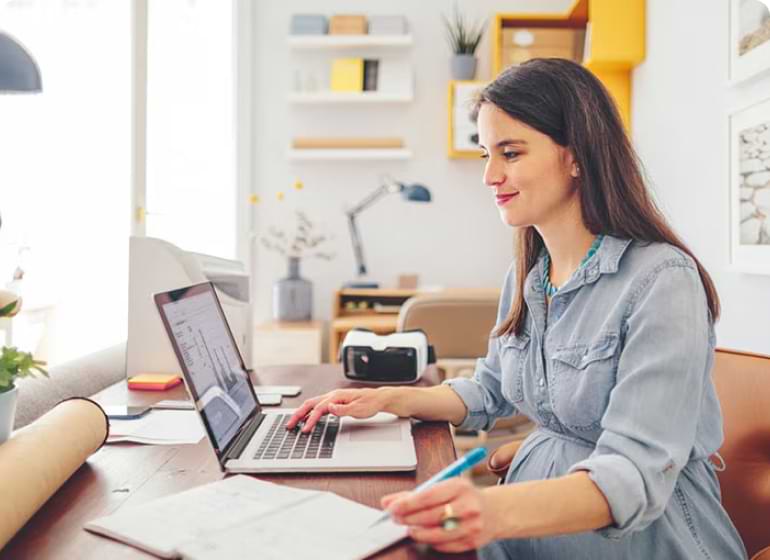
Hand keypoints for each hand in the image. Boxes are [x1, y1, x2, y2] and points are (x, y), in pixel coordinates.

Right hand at [285, 388, 388, 432]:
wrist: (378, 398)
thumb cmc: (370, 403)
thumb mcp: (359, 409)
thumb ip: (343, 409)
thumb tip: (330, 408)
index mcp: (337, 396)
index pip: (319, 409)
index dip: (311, 420)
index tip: (305, 430)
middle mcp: (333, 395)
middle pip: (310, 404)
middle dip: (298, 414)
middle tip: (289, 425)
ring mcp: (333, 398)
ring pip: (312, 404)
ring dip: (302, 413)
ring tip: (293, 423)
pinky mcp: (335, 402)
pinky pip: (318, 406)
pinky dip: (309, 412)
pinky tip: (307, 419)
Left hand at [381, 478, 500, 552]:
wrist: (495, 510)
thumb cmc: (464, 496)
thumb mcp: (444, 486)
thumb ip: (415, 493)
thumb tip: (388, 502)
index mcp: (459, 487)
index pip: (428, 496)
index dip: (407, 504)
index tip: (392, 508)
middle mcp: (467, 505)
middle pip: (431, 516)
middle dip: (409, 519)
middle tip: (397, 518)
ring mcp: (472, 525)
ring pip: (437, 534)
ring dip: (418, 533)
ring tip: (411, 528)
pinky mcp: (472, 541)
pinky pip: (445, 546)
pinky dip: (432, 542)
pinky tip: (428, 535)